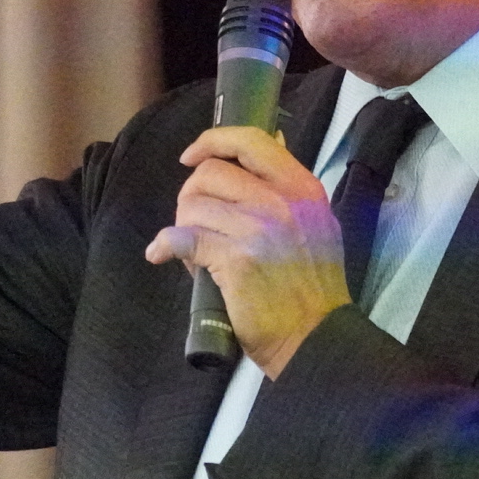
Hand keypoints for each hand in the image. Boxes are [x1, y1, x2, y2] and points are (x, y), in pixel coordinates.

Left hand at [145, 128, 349, 377]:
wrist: (317, 337)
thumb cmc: (313, 286)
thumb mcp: (316, 223)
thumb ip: (289, 188)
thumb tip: (271, 142)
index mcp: (302, 189)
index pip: (250, 141)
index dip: (213, 141)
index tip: (192, 156)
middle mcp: (282, 202)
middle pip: (211, 172)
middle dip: (191, 194)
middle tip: (195, 220)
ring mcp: (258, 230)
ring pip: (193, 205)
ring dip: (182, 224)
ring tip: (194, 249)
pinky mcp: (235, 260)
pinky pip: (183, 238)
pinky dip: (164, 245)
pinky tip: (161, 254)